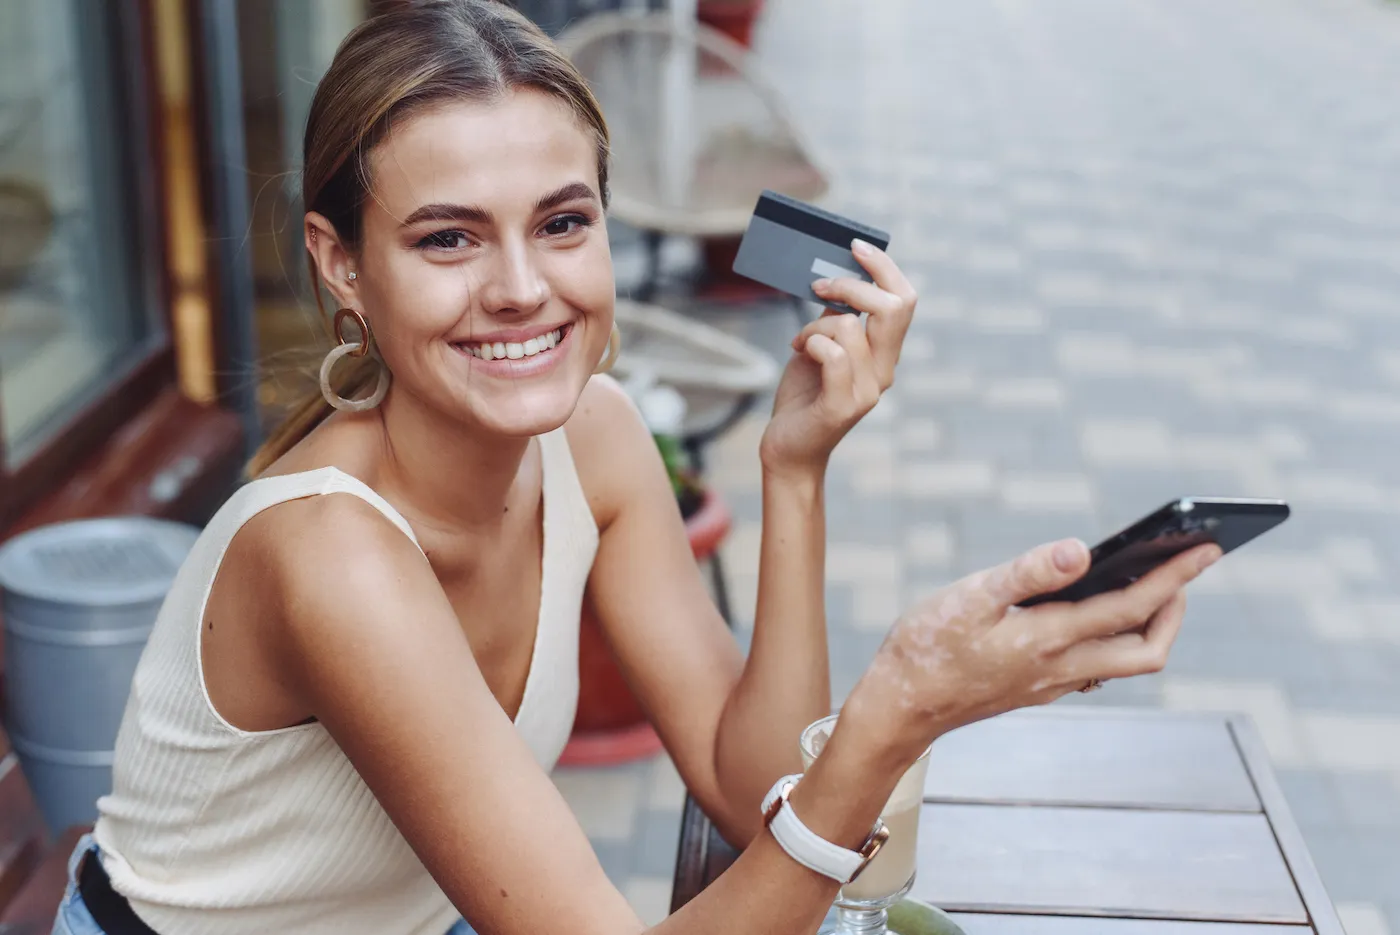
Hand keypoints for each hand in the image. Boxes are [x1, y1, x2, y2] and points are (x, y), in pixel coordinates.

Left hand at [758, 240, 916, 476]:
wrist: (788, 447)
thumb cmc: (804, 396)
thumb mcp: (821, 346)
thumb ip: (836, 317)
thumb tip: (836, 275)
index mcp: (884, 354)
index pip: (904, 300)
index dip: (884, 267)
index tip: (855, 247)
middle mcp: (884, 371)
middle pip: (894, 306)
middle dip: (852, 284)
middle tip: (818, 285)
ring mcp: (868, 390)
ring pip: (849, 325)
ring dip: (815, 323)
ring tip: (801, 339)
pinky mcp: (844, 405)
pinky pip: (832, 352)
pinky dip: (811, 342)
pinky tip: (799, 350)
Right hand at [841, 538, 1221, 766]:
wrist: (900, 706)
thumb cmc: (926, 646)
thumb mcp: (971, 597)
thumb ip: (1029, 573)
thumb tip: (1084, 549)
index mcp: (1049, 639)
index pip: (1132, 607)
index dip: (1175, 577)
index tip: (1206, 549)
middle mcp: (1061, 667)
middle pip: (1147, 650)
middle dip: (1175, 610)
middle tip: (1183, 571)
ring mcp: (1050, 684)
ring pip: (1124, 662)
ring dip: (1148, 627)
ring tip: (1147, 587)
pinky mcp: (1036, 690)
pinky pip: (1094, 666)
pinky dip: (1113, 638)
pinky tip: (1095, 616)